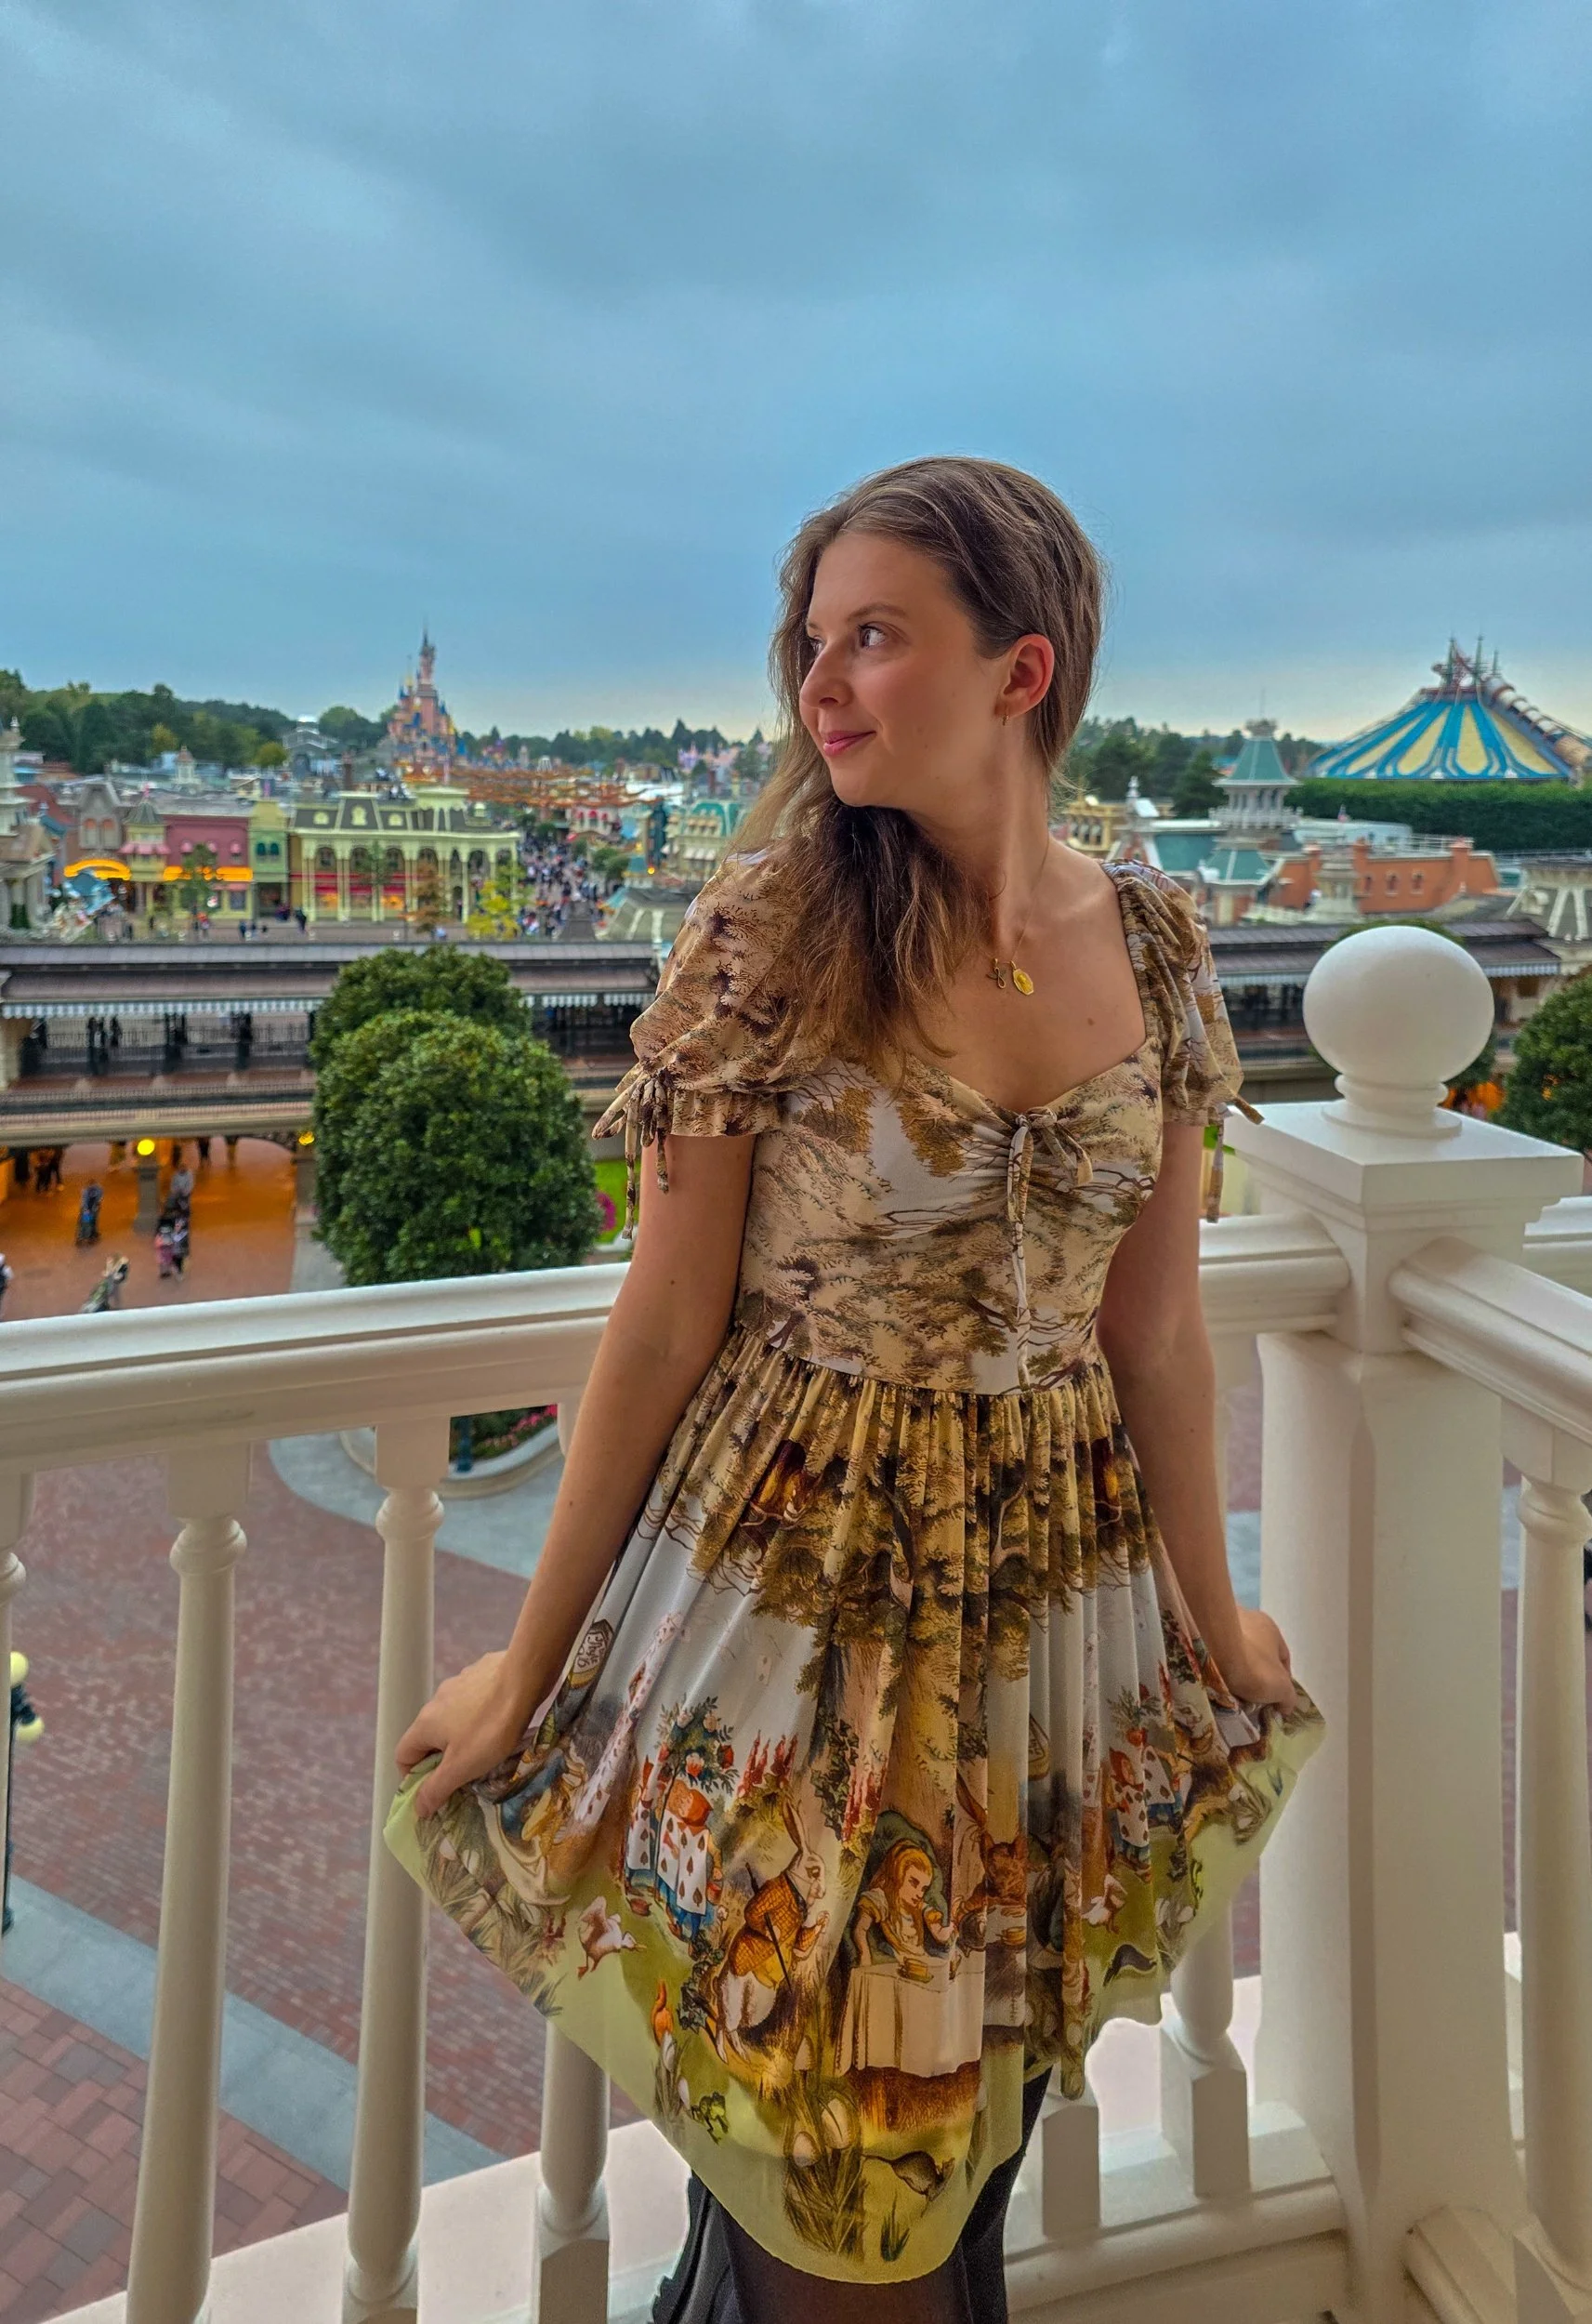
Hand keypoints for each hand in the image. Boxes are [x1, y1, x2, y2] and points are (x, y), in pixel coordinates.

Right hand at [396, 1651, 530, 1819]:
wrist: (525, 1678)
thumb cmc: (490, 1727)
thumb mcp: (462, 1767)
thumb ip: (436, 1788)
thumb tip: (417, 1808)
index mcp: (424, 1723)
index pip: (402, 1755)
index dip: (413, 1777)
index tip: (437, 1789)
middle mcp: (436, 1701)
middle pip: (428, 1738)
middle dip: (443, 1759)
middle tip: (467, 1775)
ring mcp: (458, 1683)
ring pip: (452, 1719)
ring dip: (462, 1738)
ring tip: (488, 1750)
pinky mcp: (480, 1674)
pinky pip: (472, 1702)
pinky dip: (479, 1717)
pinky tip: (501, 1722)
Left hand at [1214, 1607, 1296, 1711]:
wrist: (1212, 1647)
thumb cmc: (1253, 1665)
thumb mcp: (1281, 1688)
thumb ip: (1287, 1696)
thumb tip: (1285, 1705)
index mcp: (1272, 1629)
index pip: (1283, 1659)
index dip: (1282, 1682)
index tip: (1274, 1701)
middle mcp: (1249, 1618)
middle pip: (1257, 1654)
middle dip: (1256, 1675)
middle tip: (1250, 1696)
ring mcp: (1223, 1620)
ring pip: (1233, 1651)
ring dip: (1233, 1668)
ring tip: (1228, 1689)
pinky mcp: (1202, 1625)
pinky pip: (1213, 1650)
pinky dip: (1214, 1663)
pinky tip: (1212, 1678)